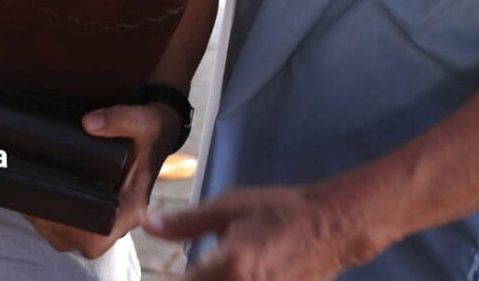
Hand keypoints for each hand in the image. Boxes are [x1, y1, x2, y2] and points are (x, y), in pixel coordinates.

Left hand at [26, 101, 180, 258]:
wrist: (160, 127)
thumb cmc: (153, 128)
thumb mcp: (142, 120)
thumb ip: (118, 119)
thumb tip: (87, 123)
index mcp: (132, 208)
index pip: (95, 239)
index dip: (65, 227)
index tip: (43, 205)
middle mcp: (121, 219)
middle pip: (76, 238)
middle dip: (49, 221)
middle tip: (28, 195)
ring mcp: (110, 215)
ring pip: (71, 233)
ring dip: (49, 218)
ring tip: (28, 193)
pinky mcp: (102, 206)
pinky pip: (74, 221)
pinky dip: (54, 212)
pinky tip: (39, 192)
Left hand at [145, 185, 364, 279]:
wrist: (330, 228)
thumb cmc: (277, 210)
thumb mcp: (230, 206)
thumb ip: (187, 221)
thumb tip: (147, 223)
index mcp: (227, 266)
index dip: (170, 280)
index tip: (158, 276)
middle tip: (197, 268)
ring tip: (215, 269)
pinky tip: (232, 276)